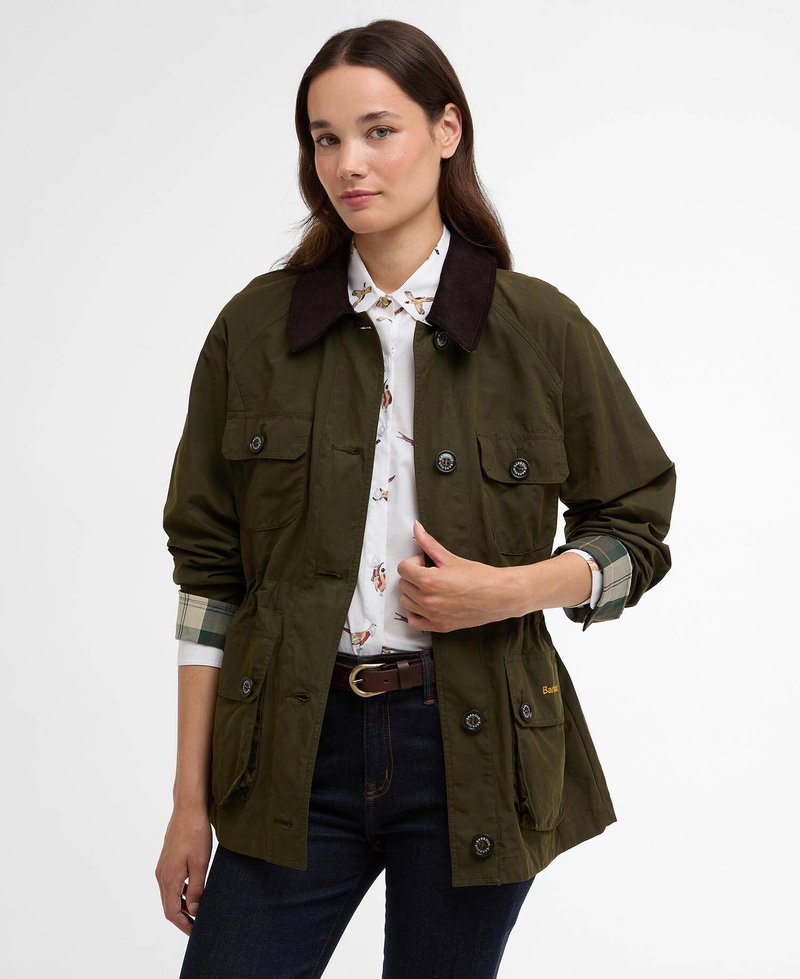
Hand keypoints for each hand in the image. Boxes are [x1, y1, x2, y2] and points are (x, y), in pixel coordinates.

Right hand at [155, 802, 212, 934]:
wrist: (188, 808)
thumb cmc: (196, 833)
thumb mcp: (200, 864)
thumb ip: (196, 889)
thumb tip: (194, 910)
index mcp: (169, 878)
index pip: (172, 912)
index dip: (183, 925)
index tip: (195, 932)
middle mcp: (162, 874)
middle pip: (168, 906)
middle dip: (182, 918)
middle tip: (198, 926)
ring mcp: (163, 867)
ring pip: (169, 894)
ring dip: (181, 905)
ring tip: (198, 911)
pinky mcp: (167, 859)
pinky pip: (171, 883)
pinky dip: (180, 892)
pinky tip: (193, 890)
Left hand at [397, 520, 517, 631]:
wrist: (500, 596)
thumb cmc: (480, 577)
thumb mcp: (451, 558)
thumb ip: (429, 543)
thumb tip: (416, 527)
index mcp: (430, 581)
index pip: (403, 569)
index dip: (413, 562)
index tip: (425, 563)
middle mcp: (429, 600)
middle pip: (403, 585)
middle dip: (414, 576)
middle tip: (430, 574)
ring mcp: (433, 615)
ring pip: (406, 602)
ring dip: (414, 593)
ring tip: (430, 588)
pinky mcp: (439, 626)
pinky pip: (414, 622)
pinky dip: (415, 613)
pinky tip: (425, 604)